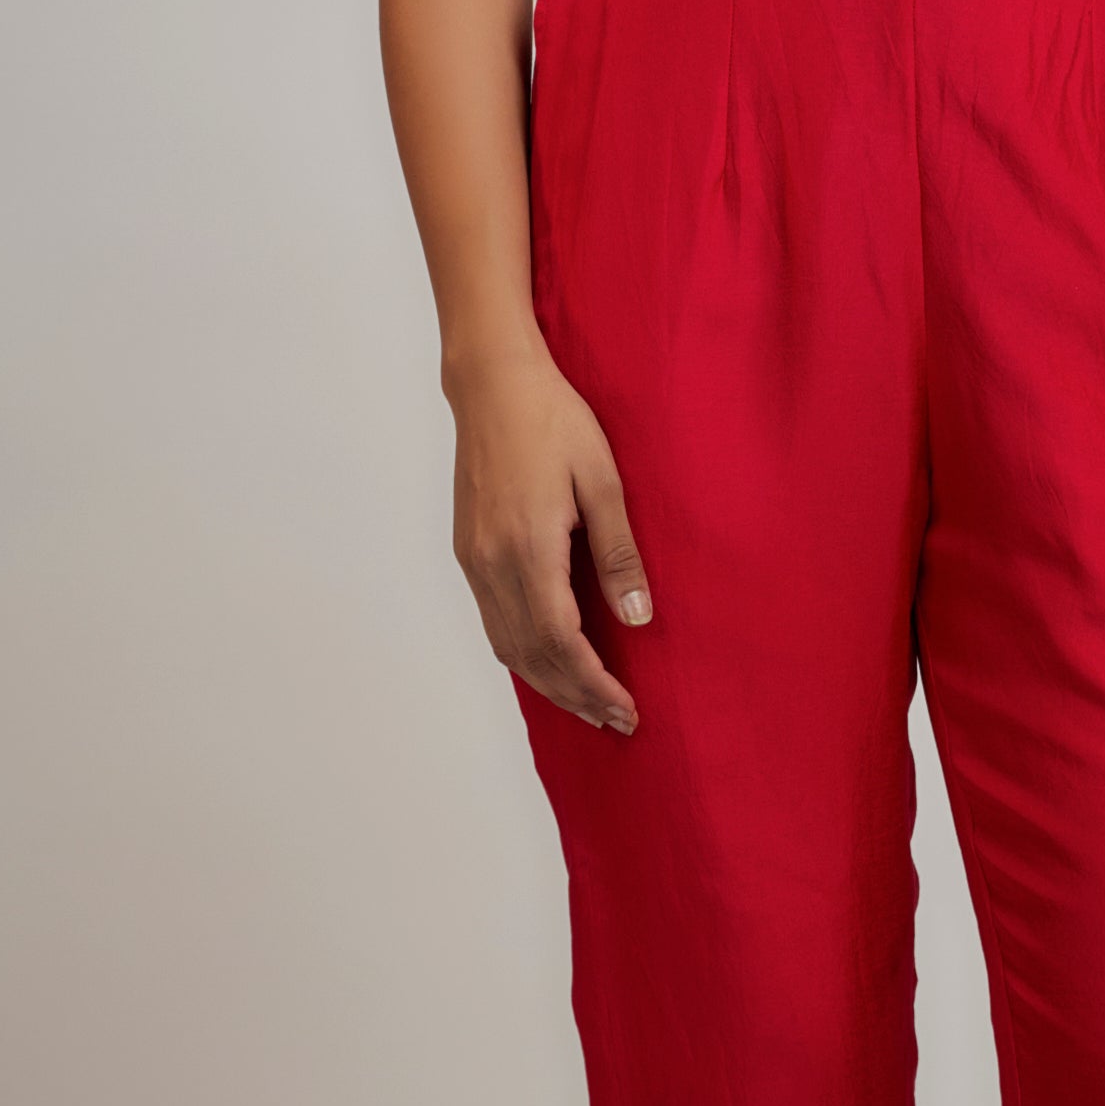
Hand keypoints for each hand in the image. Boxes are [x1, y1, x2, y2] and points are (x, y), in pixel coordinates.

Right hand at [452, 344, 653, 731]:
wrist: (493, 384)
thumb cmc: (553, 421)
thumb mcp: (603, 481)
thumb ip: (618, 554)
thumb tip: (637, 619)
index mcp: (528, 549)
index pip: (560, 643)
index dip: (592, 685)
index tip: (626, 709)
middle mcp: (492, 564)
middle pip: (531, 656)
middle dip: (575, 696)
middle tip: (617, 721)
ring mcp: (474, 560)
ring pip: (507, 646)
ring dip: (548, 682)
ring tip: (588, 703)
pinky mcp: (468, 551)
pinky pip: (493, 622)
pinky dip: (523, 654)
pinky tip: (550, 660)